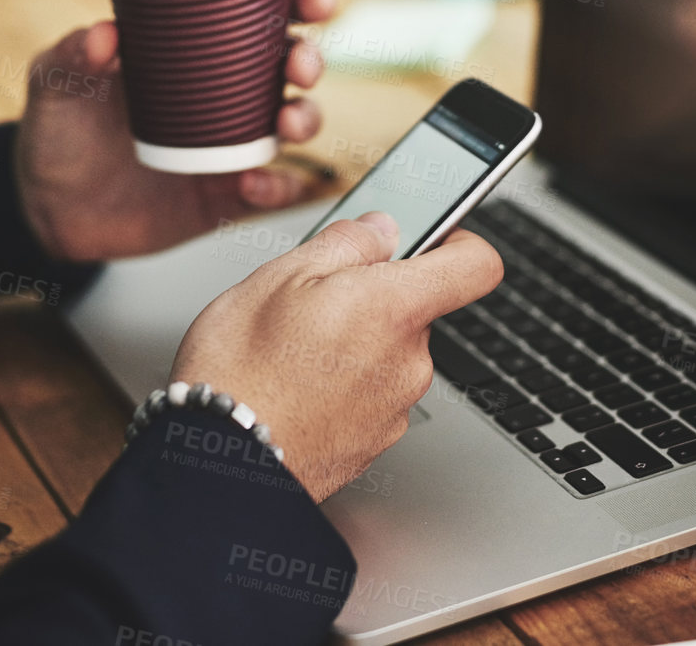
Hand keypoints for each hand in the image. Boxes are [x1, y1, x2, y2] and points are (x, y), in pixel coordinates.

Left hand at [15, 0, 335, 259]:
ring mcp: (230, 144)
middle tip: (299, 65)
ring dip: (306, 118)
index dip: (295, 3)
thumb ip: (73, 56)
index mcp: (191, 52)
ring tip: (286, 125)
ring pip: (294, 122)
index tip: (313, 1)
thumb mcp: (55, 86)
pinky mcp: (225, 193)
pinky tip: (256, 183)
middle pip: (289, 65)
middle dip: (310, 58)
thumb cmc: (57, 134)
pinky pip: (270, 188)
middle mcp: (222, 93)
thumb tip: (105, 35)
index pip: (254, 16)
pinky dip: (276, 186)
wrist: (49, 209)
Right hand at [169, 212, 503, 501]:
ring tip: (293, 350)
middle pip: (418, 310)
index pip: (477, 265)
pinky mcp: (373, 444)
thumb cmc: (241, 370)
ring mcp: (395, 408)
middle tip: (315, 300)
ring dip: (355, 343)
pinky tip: (296, 387)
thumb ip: (346, 243)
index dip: (457, 242)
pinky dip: (343, 385)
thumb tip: (381, 229)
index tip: (431, 236)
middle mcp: (410, 361)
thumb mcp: (280, 275)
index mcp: (397, 308)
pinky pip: (371, 395)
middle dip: (376, 297)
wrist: (218, 465)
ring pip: (390, 353)